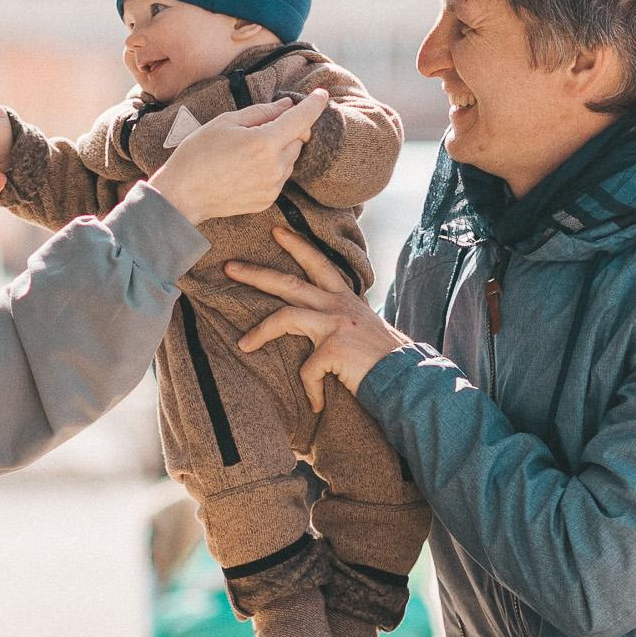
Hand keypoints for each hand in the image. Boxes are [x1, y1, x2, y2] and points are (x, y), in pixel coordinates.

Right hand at [147, 88, 329, 227]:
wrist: (183, 195)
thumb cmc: (198, 153)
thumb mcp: (226, 122)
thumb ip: (261, 112)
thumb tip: (286, 105)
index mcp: (264, 142)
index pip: (302, 118)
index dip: (314, 104)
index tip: (321, 95)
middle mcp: (274, 166)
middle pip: (299, 139)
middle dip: (288, 129)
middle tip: (260, 127)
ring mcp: (273, 186)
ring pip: (291, 159)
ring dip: (279, 149)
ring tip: (247, 151)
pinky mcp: (268, 200)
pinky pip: (280, 177)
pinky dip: (272, 167)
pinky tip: (246, 168)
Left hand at [225, 224, 406, 408]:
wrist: (406, 378)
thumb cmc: (384, 360)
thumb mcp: (364, 330)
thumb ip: (343, 321)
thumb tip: (322, 329)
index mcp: (345, 299)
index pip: (318, 263)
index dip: (298, 245)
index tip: (277, 231)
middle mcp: (339, 305)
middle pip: (289, 282)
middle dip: (256, 273)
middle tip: (229, 267)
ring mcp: (336, 323)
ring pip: (285, 315)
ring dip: (259, 331)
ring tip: (242, 343)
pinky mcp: (333, 346)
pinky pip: (307, 370)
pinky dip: (310, 390)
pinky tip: (316, 405)